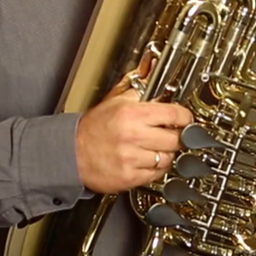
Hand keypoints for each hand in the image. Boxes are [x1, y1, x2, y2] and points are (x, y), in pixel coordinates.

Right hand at [75, 88, 193, 193]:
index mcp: (132, 115)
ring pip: (168, 157)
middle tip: (170, 133)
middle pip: (175, 138)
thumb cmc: (91, 128)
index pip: (173, 114)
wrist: (70, 153)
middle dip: (176, 135)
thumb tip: (154, 77)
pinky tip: (149, 160)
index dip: (185, 116)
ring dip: (167, 153)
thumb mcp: (114, 101)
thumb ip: (138, 91)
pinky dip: (157, 167)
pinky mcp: (129, 177)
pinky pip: (157, 173)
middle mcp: (133, 136)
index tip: (186, 118)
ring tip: (156, 147)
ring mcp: (131, 159)